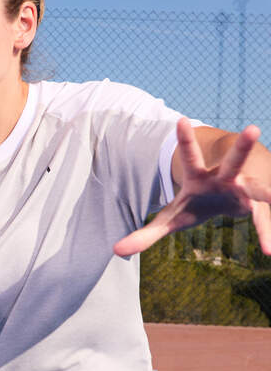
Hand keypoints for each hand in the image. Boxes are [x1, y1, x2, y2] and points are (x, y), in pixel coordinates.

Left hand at [114, 118, 270, 256]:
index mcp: (199, 177)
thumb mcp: (171, 219)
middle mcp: (225, 178)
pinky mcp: (258, 205)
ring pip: (259, 189)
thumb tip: (116, 250)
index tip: (180, 120)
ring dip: (269, 192)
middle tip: (253, 128)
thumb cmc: (197, 205)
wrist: (229, 200)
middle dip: (241, 146)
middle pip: (233, 161)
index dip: (185, 139)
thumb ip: (145, 234)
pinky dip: (268, 230)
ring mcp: (246, 189)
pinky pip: (265, 217)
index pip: (189, 157)